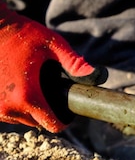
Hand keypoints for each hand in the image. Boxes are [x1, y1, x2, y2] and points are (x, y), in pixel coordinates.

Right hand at [0, 0, 106, 131]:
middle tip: (46, 89)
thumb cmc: (21, 33)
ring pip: (20, 119)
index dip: (64, 120)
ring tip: (29, 85)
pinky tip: (16, 86)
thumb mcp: (53, 45)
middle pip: (37, 122)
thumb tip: (101, 75)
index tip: (67, 110)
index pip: (53, 125)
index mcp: (28, 97)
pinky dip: (13, 103)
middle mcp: (8, 107)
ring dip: (27, 108)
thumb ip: (75, 63)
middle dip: (45, 110)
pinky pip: (6, 112)